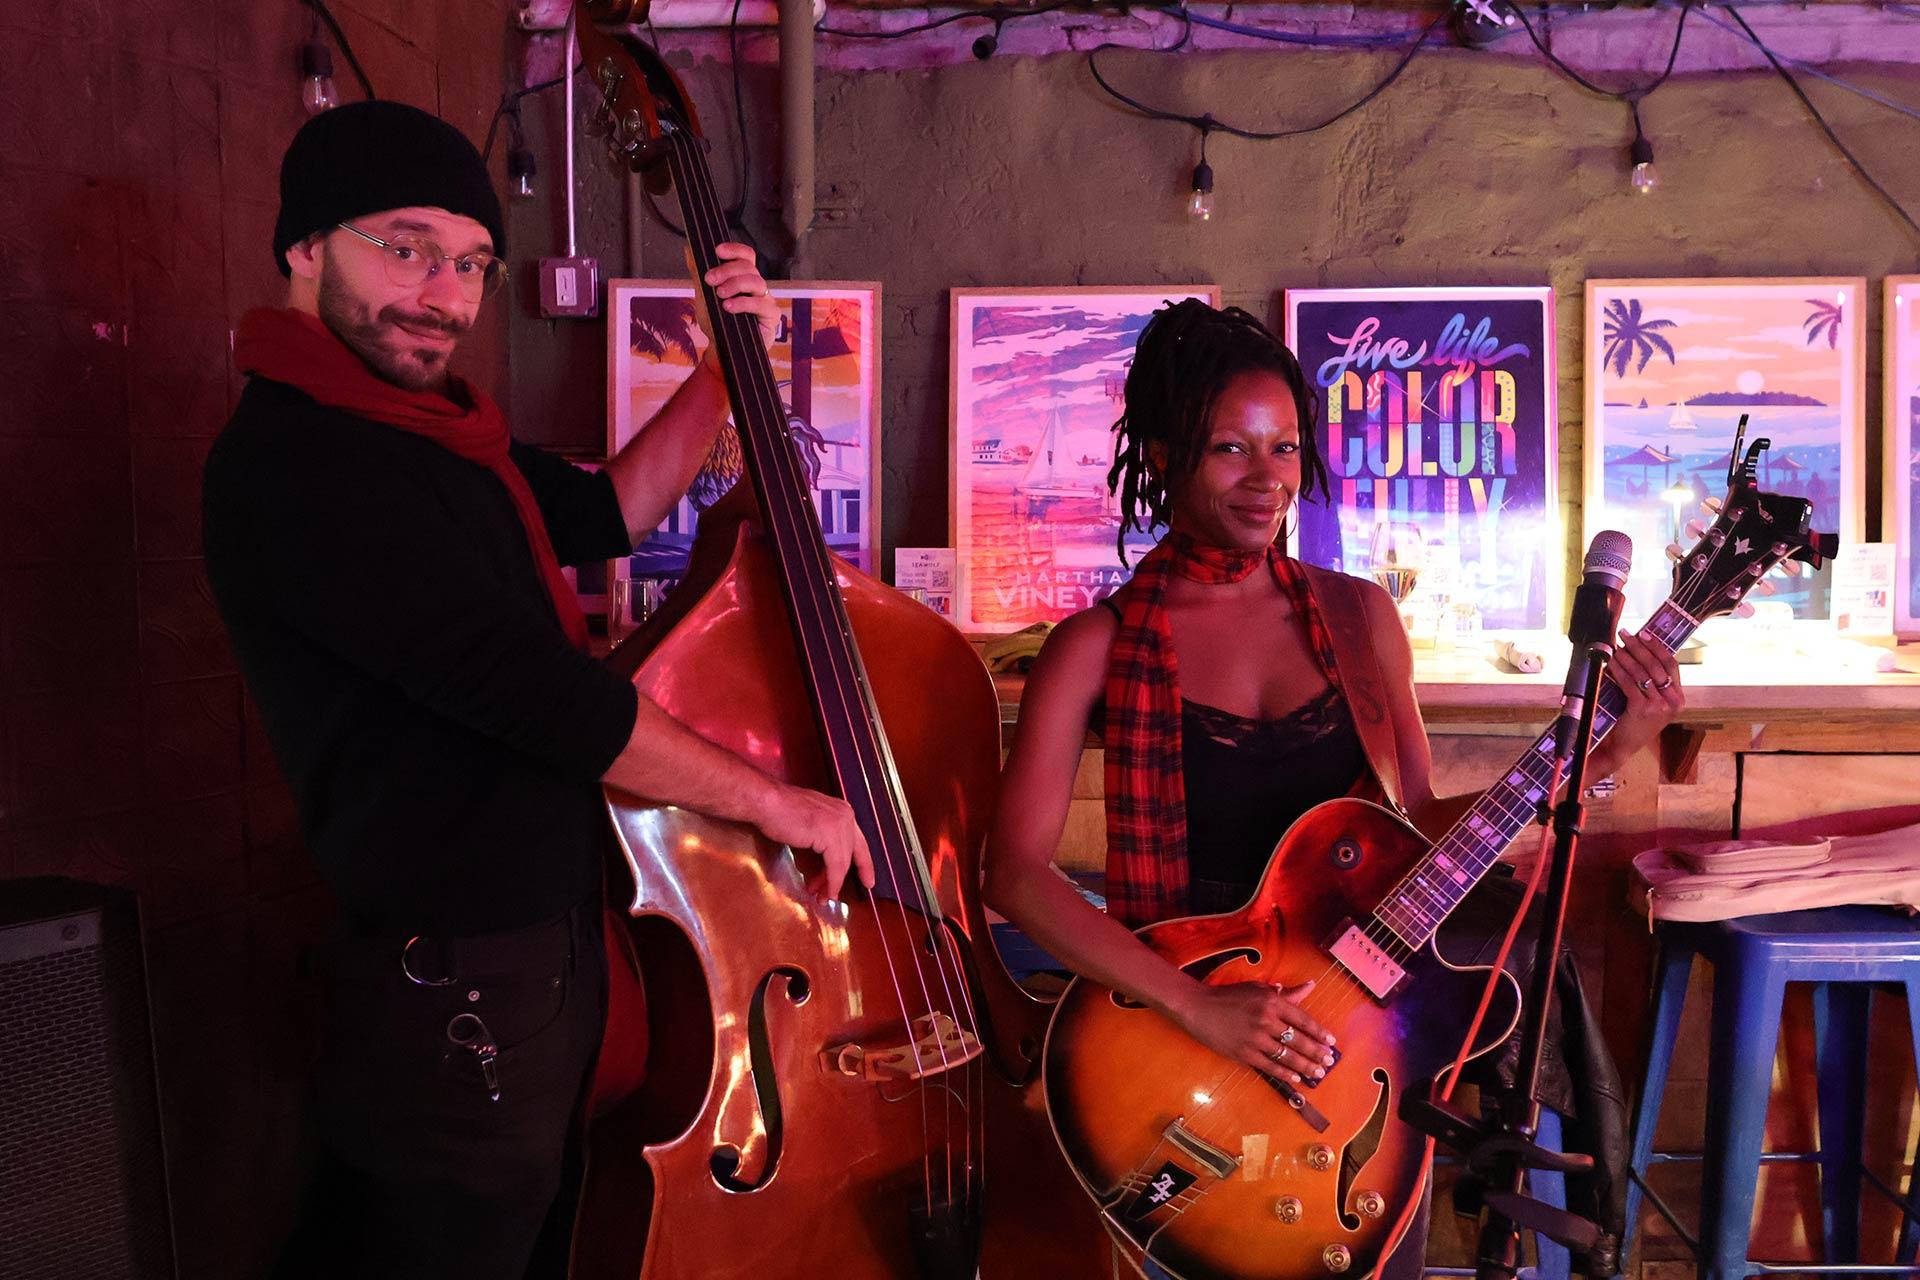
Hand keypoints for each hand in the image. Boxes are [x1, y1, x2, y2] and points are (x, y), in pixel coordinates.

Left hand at [688, 242, 777, 368]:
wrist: (721, 350)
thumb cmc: (717, 323)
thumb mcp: (704, 295)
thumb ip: (699, 274)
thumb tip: (689, 250)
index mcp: (743, 278)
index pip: (746, 256)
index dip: (735, 249)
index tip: (717, 251)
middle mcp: (756, 286)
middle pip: (749, 267)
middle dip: (727, 270)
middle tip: (710, 279)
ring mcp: (765, 300)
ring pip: (756, 282)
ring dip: (735, 284)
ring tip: (720, 294)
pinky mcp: (771, 316)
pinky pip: (760, 304)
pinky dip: (743, 303)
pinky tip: (729, 307)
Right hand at [748, 781, 874, 900]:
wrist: (765, 801)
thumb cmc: (779, 811)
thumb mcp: (810, 822)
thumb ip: (823, 836)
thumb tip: (827, 862)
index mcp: (842, 810)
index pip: (858, 842)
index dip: (864, 864)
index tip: (868, 881)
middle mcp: (845, 815)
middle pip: (853, 854)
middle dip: (843, 878)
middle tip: (833, 895)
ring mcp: (839, 824)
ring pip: (843, 863)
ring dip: (833, 884)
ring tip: (822, 897)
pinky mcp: (830, 836)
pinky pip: (836, 867)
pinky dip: (832, 882)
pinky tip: (825, 892)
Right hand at [1170, 979, 1336, 1082]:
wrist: (1199, 1007)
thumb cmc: (1230, 996)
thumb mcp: (1258, 989)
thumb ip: (1286, 993)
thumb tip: (1310, 986)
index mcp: (1272, 1001)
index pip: (1303, 1020)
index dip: (1319, 1033)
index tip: (1331, 1042)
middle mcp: (1266, 1020)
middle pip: (1299, 1040)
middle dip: (1317, 1053)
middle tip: (1328, 1062)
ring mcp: (1255, 1038)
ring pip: (1287, 1056)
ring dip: (1305, 1066)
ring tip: (1318, 1073)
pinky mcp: (1244, 1053)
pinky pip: (1270, 1066)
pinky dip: (1285, 1073)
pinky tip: (1296, 1078)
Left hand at [1594, 628, 1685, 769]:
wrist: (1622, 746)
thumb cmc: (1634, 721)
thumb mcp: (1652, 702)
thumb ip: (1653, 682)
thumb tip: (1639, 649)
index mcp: (1678, 698)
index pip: (1672, 664)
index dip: (1657, 647)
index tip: (1644, 634)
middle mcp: (1673, 701)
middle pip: (1656, 665)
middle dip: (1639, 647)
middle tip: (1625, 634)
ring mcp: (1659, 706)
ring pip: (1642, 672)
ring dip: (1627, 655)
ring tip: (1616, 646)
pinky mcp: (1642, 709)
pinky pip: (1629, 682)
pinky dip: (1619, 669)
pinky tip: (1611, 661)